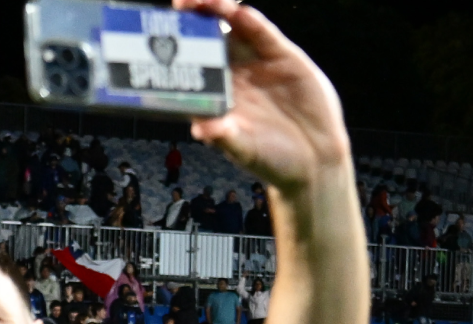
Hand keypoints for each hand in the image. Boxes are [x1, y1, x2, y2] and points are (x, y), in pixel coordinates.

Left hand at [181, 0, 351, 194]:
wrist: (315, 159)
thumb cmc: (270, 159)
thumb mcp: (244, 150)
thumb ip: (225, 137)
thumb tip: (202, 130)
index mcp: (213, 96)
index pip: (189, 66)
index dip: (174, 50)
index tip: (157, 38)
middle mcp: (231, 75)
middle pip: (207, 40)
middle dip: (192, 20)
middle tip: (177, 5)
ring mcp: (256, 63)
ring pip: (233, 29)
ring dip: (217, 11)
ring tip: (200, 0)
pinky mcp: (282, 57)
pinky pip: (262, 34)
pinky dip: (250, 21)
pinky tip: (237, 11)